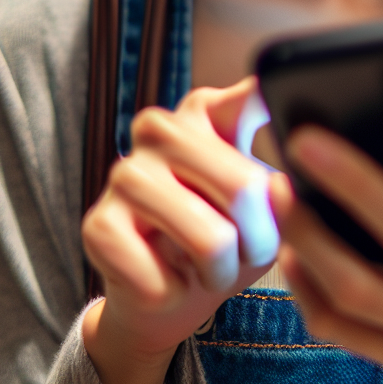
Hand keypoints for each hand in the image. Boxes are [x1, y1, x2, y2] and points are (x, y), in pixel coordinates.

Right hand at [80, 78, 278, 383]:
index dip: (268, 98)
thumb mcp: (268, 214)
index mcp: (206, 113)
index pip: (246, 98)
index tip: (278, 89)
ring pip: (210, 241)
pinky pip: (164, 278)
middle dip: (262, 241)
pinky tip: (166, 277)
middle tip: (250, 251)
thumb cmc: (227, 241)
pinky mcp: (99, 223)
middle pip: (245, 188)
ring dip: (221, 273)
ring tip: (212, 269)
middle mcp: (159, 129)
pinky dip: (176, 293)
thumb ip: (281, 191)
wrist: (169, 294)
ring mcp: (124, 173)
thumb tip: (283, 190)